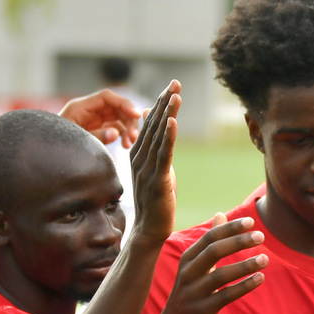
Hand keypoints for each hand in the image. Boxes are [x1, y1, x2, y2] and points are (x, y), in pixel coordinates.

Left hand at [60, 87, 143, 145]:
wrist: (47, 154)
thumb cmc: (56, 144)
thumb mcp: (76, 140)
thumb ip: (96, 136)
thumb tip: (116, 133)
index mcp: (80, 107)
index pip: (106, 97)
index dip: (123, 103)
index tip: (136, 115)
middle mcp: (88, 110)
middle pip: (115, 107)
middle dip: (128, 119)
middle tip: (135, 135)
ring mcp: (93, 119)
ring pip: (117, 117)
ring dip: (127, 128)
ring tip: (131, 143)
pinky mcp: (96, 129)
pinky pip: (114, 127)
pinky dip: (122, 135)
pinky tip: (125, 145)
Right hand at [129, 82, 179, 243]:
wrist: (149, 230)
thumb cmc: (155, 200)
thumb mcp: (155, 169)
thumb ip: (155, 147)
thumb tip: (156, 123)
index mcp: (138, 154)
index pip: (149, 123)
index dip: (160, 104)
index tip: (171, 86)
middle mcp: (139, 158)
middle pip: (152, 124)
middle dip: (164, 102)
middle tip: (175, 83)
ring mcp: (146, 168)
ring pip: (157, 136)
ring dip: (167, 114)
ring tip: (175, 95)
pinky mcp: (157, 180)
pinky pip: (163, 155)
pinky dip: (168, 137)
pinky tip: (173, 121)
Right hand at [155, 215, 267, 313]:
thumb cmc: (190, 291)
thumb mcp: (195, 265)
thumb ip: (209, 241)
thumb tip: (220, 214)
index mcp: (188, 259)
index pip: (209, 237)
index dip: (230, 228)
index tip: (250, 221)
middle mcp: (188, 273)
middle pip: (214, 251)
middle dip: (238, 241)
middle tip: (261, 236)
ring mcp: (194, 292)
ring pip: (221, 274)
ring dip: (245, 265)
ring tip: (265, 259)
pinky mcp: (202, 310)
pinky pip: (226, 296)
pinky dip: (244, 286)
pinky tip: (260, 278)